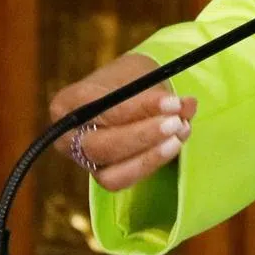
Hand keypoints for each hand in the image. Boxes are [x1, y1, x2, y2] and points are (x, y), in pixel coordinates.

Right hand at [49, 53, 197, 192]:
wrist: (129, 91)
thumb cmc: (130, 79)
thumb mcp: (143, 75)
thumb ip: (162, 93)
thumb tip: (187, 106)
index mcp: (68, 103)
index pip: (99, 108)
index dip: (138, 108)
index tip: (172, 102)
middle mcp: (67, 137)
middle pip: (101, 146)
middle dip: (144, 136)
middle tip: (177, 122)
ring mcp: (83, 160)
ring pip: (111, 171)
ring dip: (150, 155)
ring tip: (181, 131)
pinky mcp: (102, 174)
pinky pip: (124, 179)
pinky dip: (151, 164)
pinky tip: (174, 145)